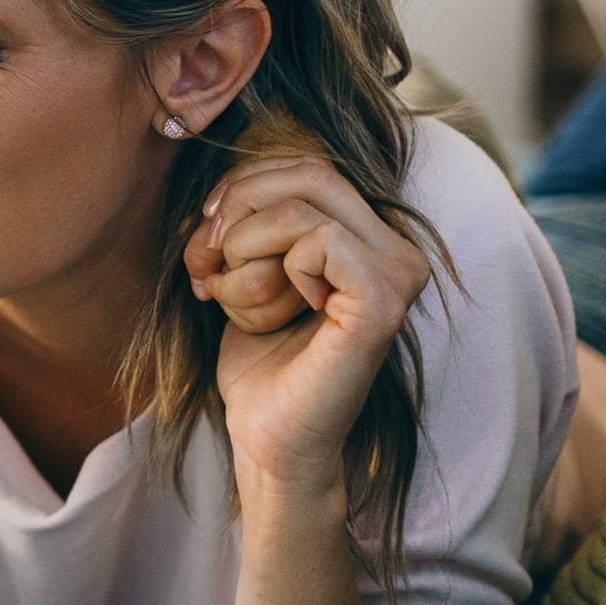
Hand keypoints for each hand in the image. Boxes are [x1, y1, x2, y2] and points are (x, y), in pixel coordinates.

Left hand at [199, 157, 430, 491]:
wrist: (268, 437)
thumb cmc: (260, 360)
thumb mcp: (244, 271)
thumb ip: (246, 221)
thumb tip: (216, 192)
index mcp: (373, 239)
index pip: (309, 167)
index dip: (244, 186)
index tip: (205, 233)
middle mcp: (399, 251)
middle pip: (309, 172)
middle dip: (238, 209)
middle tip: (207, 260)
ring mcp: (398, 275)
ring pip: (300, 210)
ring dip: (241, 254)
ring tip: (232, 301)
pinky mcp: (382, 302)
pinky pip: (317, 241)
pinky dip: (270, 275)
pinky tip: (276, 316)